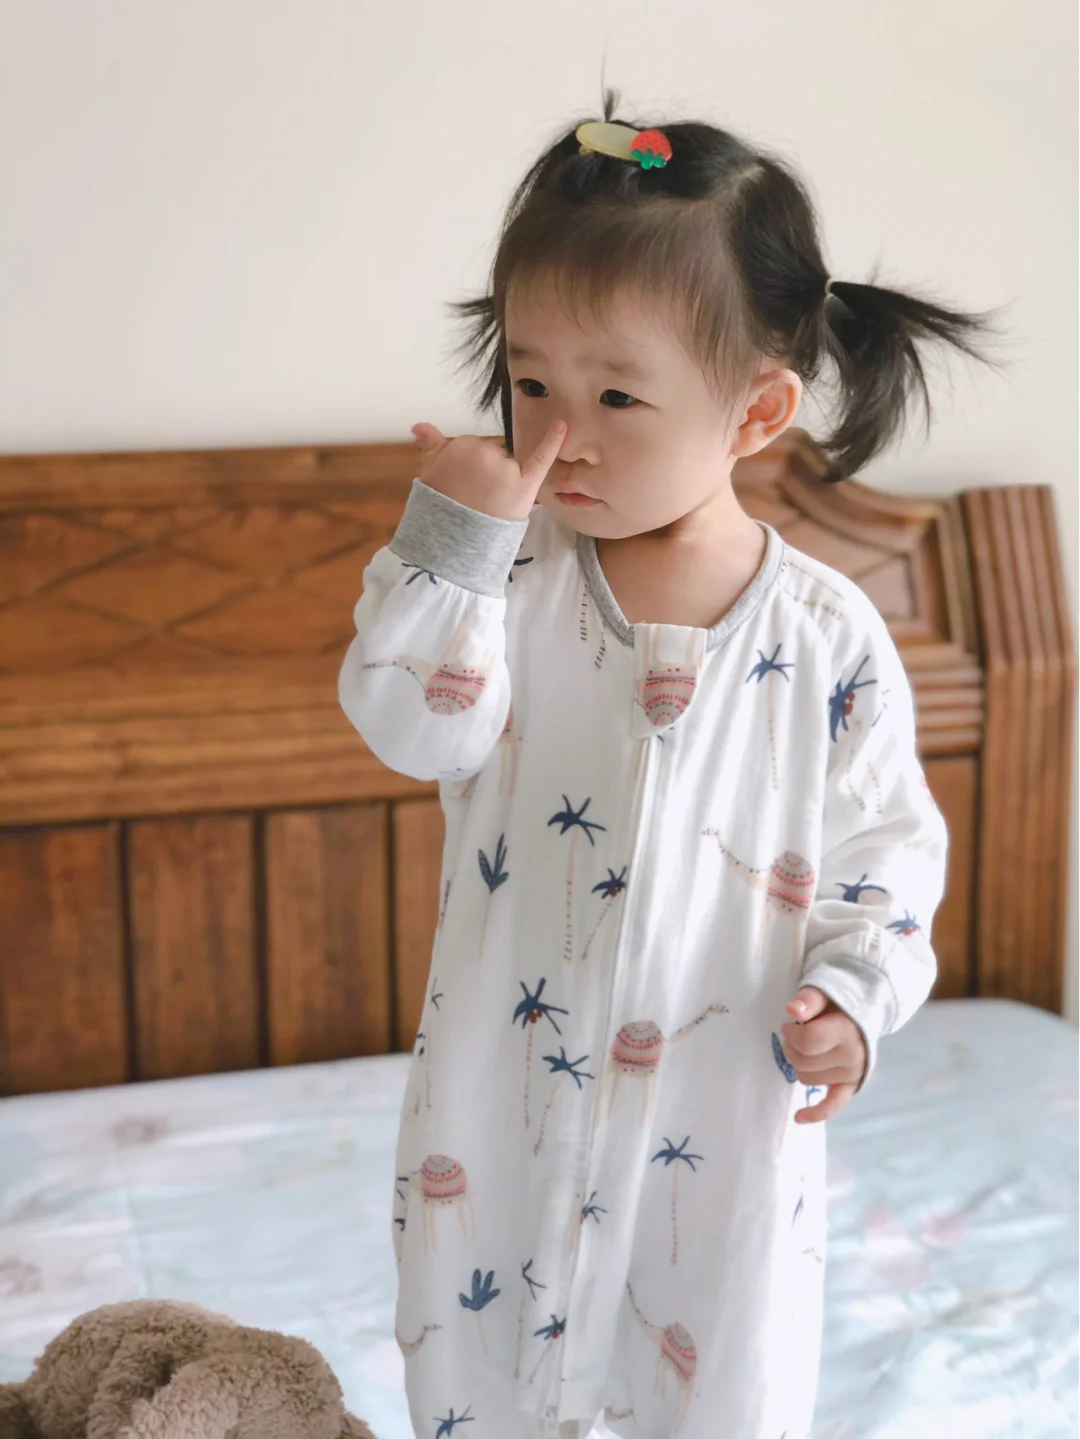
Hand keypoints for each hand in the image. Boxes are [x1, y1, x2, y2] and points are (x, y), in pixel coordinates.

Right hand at [410, 419, 565, 521]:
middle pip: (493, 453)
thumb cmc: (441, 508)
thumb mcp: (430, 473)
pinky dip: (553, 441)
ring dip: (504, 478)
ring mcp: (506, 468)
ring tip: (490, 503)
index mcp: (461, 446)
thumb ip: (431, 446)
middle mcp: (484, 453)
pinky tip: (562, 426)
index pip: (474, 447)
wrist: (452, 543)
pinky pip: (541, 458)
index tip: (463, 485)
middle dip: (487, 472)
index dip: (470, 467)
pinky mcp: (526, 483)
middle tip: (476, 497)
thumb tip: (419, 426)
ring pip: (510, 463)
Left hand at [780, 986, 867, 1123]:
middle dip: (792, 1048)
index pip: (807, 1042)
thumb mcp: (824, 992)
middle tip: (797, 1034)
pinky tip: (799, 1117)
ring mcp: (852, 1074)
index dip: (791, 1034)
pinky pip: (833, 1105)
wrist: (865, 1014)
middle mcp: (851, 1057)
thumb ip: (809, 999)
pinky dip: (816, 1112)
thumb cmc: (839, 1003)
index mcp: (846, 1032)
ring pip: (807, 1079)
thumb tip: (792, 1011)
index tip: (789, 1025)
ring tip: (809, 1048)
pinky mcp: (851, 1086)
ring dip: (800, 1064)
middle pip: (802, 1063)